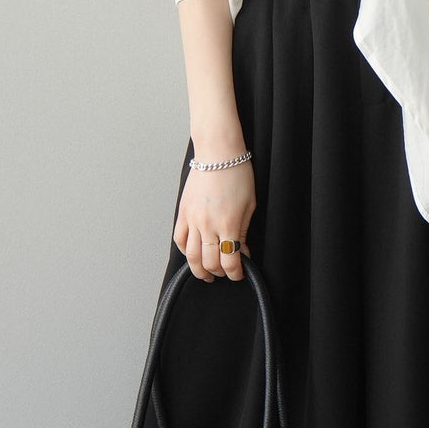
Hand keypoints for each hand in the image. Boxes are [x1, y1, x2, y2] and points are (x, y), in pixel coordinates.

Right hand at [175, 159, 254, 282]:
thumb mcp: (249, 206)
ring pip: (191, 255)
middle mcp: (207, 224)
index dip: (235, 273)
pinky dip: (185, 251)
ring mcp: (192, 219)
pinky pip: (179, 239)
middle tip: (225, 274)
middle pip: (209, 262)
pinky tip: (193, 254)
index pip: (229, 261)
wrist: (218, 153)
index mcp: (228, 223)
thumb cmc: (237, 175)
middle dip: (219, 273)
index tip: (239, 274)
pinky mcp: (183, 212)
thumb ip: (243, 232)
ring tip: (206, 273)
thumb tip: (241, 252)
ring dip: (199, 269)